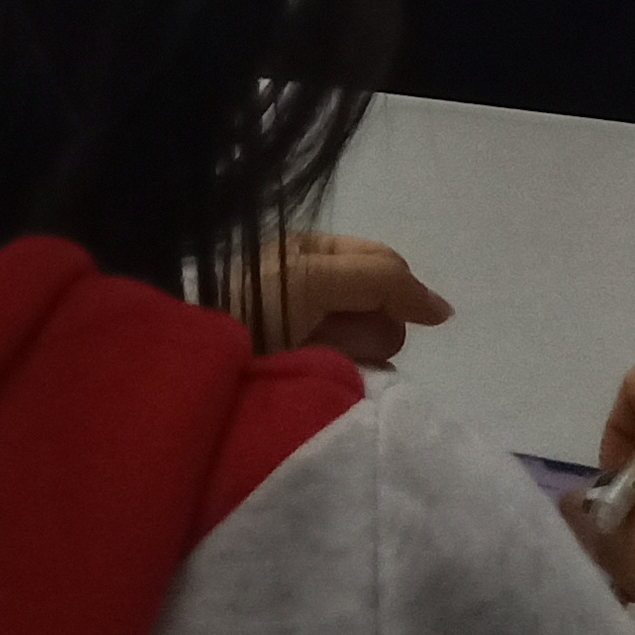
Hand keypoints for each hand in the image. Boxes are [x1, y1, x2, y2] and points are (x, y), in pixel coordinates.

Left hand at [247, 231, 452, 365]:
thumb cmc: (248, 308)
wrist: (189, 369)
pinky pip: (355, 375)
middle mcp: (315, 288)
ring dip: (353, 353)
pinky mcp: (310, 375)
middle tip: (327, 337)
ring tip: (310, 361)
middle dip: (366, 325)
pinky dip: (344, 378)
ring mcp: (313, 335)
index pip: (384, 265)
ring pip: (371, 344)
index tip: (406, 316)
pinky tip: (316, 381)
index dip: (399, 290)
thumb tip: (444, 309)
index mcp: (311, 253)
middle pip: (380, 307)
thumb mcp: (310, 278)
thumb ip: (379, 280)